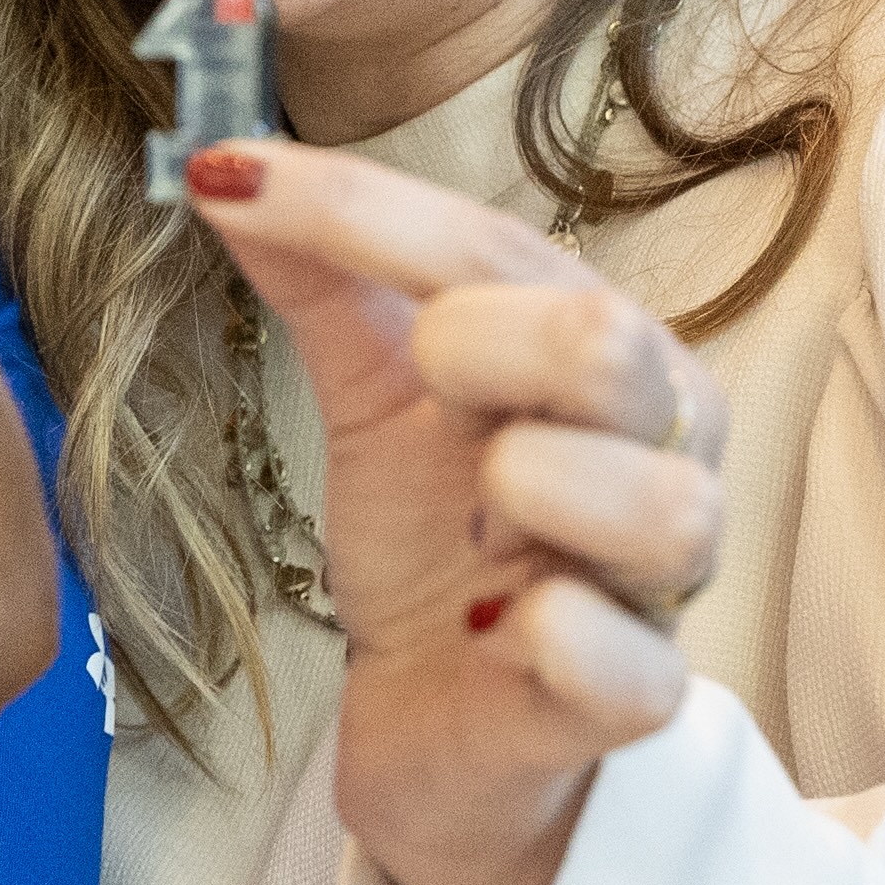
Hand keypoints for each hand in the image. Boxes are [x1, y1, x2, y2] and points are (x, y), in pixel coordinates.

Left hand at [186, 140, 724, 884]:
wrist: (446, 724)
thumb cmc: (438, 546)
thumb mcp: (375, 401)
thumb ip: (324, 286)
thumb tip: (222, 160)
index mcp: (603, 352)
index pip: (497, 248)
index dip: (362, 208)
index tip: (226, 172)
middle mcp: (657, 450)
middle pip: (610, 345)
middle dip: (490, 342)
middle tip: (420, 382)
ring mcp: (655, 583)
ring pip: (661, 505)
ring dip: (540, 487)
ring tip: (477, 515)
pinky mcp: (630, 702)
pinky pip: (626, 664)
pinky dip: (557, 637)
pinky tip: (492, 631)